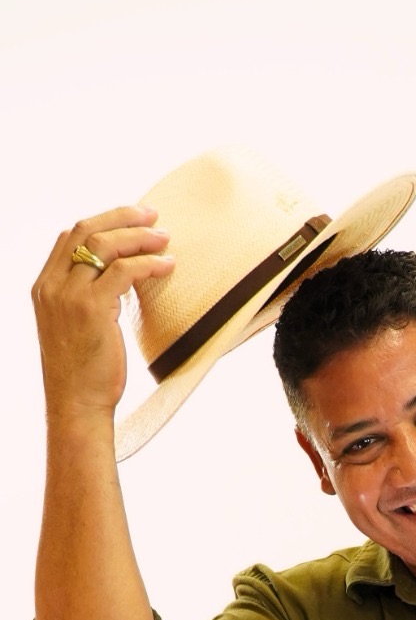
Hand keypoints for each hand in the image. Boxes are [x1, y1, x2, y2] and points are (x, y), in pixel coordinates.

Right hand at [31, 206, 173, 431]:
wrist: (76, 404)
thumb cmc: (82, 371)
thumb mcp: (74, 326)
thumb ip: (85, 296)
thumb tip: (118, 274)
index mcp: (44, 286)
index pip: (71, 236)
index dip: (104, 221)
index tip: (132, 219)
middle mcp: (52, 286)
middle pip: (86, 230)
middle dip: (122, 217)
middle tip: (153, 216)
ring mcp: (69, 297)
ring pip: (105, 246)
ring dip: (139, 237)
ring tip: (165, 239)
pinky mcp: (92, 310)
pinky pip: (124, 271)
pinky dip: (148, 263)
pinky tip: (167, 266)